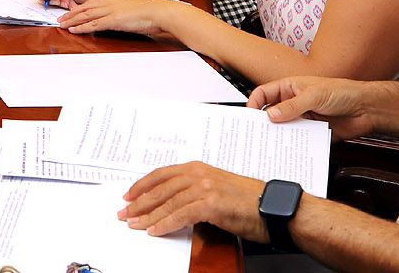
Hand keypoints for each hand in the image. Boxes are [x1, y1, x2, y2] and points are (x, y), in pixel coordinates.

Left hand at [58, 0, 188, 40]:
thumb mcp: (130, 10)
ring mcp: (111, 11)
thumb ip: (120, 14)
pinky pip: (94, 23)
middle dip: (71, 14)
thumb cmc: (149, 13)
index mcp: (113, 0)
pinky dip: (82, 27)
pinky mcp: (114, 20)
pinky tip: (74, 30)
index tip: (69, 12)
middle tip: (60, 19)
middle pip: (85, 8)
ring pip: (86, 15)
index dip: (78, 8)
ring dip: (72, 20)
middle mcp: (109, 4)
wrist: (159, 12)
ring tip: (61, 24)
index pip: (90, 3)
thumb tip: (115, 20)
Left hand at [119, 162, 267, 240]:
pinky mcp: (211, 204)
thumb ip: (194, 192)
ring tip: (134, 224)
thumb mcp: (216, 190)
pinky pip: (180, 215)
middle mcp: (199, 174)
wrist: (274, 208)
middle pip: (160, 189)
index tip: (128, 195)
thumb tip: (172, 204)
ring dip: (147, 216)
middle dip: (139, 202)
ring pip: (167, 203)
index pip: (162, 175)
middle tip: (123, 213)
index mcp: (198, 168)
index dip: (142, 186)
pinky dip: (165, 224)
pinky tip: (155, 231)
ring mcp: (205, 188)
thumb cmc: (249, 202)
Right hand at [249, 74, 378, 139]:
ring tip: (274, 144)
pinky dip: (295, 144)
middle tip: (258, 133)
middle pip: (272, 113)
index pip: (264, 94)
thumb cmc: (342, 92)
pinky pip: (299, 139)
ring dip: (280, 135)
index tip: (250, 116)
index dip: (254, 103)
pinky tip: (293, 149)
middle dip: (265, 123)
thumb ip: (292, 106)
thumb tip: (271, 115)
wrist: (366, 108)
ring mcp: (303, 118)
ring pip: (285, 128)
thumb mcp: (314, 96)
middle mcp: (294, 103)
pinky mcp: (313, 132)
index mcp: (290, 88)